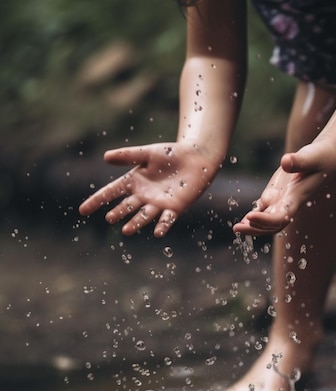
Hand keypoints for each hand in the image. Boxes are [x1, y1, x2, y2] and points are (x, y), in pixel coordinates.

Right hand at [79, 142, 216, 236]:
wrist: (195, 159)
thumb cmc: (169, 155)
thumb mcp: (146, 153)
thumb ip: (127, 155)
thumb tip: (105, 157)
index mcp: (133, 182)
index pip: (110, 192)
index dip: (97, 201)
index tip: (83, 210)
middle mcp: (143, 196)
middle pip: (127, 206)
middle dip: (119, 212)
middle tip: (110, 218)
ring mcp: (158, 203)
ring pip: (144, 215)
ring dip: (136, 223)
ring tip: (127, 230)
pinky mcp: (174, 208)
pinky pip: (167, 219)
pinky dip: (162, 225)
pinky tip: (157, 233)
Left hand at [233, 140, 335, 235]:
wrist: (326, 158)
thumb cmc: (321, 157)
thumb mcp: (312, 156)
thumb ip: (299, 160)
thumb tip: (285, 162)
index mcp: (297, 198)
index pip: (281, 216)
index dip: (265, 220)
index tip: (249, 216)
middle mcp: (289, 203)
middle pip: (273, 225)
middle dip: (256, 229)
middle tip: (237, 228)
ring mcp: (283, 200)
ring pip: (267, 220)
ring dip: (253, 226)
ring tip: (236, 228)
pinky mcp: (278, 194)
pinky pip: (265, 210)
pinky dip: (254, 216)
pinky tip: (243, 221)